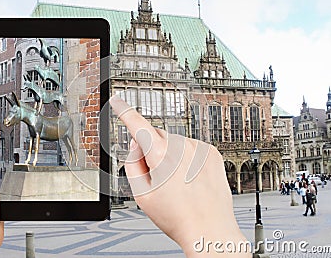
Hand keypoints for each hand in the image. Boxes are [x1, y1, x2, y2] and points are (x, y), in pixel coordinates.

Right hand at [110, 96, 248, 256]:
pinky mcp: (211, 153)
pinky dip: (186, 157)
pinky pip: (191, 147)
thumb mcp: (142, 195)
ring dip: (170, 154)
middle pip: (156, 135)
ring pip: (174, 142)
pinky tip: (189, 177)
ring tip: (176, 181)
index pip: (137, 125)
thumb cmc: (177, 216)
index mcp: (161, 156)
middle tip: (155, 174)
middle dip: (151, 148)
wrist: (209, 229)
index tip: (118, 100)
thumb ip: (132, 164)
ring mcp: (199, 149)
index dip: (124, 111)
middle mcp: (182, 147)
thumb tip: (136, 145)